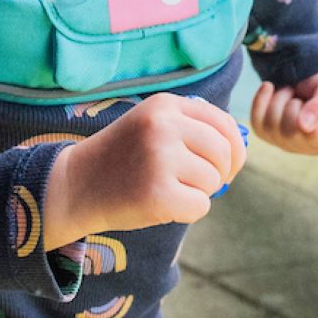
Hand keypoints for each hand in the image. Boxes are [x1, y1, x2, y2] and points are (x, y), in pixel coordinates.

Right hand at [42, 94, 243, 242]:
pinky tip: (163, 206)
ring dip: (198, 192)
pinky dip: (188, 212)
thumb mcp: (153, 126)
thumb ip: (192, 128)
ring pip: (213, 181)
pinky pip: (200, 206)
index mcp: (164, 105)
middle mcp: (163, 126)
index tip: (227, 165)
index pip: (223, 123)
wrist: (76, 185)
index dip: (234, 148)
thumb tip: (240, 146)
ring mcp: (159, 159)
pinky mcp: (157, 193)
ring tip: (169, 190)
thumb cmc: (123, 158)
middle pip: (223, 152)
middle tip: (197, 184)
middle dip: (219, 173)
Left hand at [250, 69, 317, 153]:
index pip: (314, 136)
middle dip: (289, 103)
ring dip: (277, 100)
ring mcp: (290, 145)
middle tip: (299, 92)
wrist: (309, 74)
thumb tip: (304, 128)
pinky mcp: (271, 137)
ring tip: (290, 91)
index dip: (306, 114)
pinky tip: (269, 88)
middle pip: (288, 134)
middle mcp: (314, 147)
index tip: (307, 97)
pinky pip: (257, 124)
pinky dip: (260, 102)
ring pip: (270, 129)